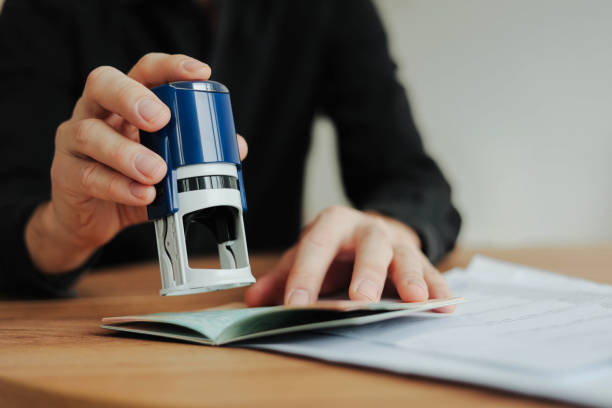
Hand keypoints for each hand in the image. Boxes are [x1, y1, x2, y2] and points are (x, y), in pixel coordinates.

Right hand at [25, 53, 247, 273]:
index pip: (144, 71)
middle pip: (103, 84)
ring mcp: (75, 142)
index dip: (170, 67)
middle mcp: (96, 113)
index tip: (200, 73)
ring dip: (127, 152)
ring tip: (157, 172)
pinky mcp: (66, 174)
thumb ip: (198, 154)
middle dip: (133, 97)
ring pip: (89, 132)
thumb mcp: (169, 166)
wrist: (93, 220)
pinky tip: (143, 195)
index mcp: (125, 104)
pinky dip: (120, 187)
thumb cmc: (132, 181)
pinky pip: (88, 175)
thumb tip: (237, 147)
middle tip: (161, 119)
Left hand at [245, 206, 455, 312]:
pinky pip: (432, 271)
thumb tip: (253, 299)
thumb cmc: (338, 248)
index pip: (317, 246)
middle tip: (362, 300)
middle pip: (369, 246)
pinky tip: (445, 304)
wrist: (374, 229)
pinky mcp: (419, 256)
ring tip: (416, 300)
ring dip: (411, 278)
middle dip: (367, 273)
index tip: (295, 303)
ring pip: (406, 256)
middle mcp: (368, 229)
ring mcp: (396, 242)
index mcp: (333, 224)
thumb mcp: (307, 255)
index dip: (305, 275)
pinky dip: (439, 288)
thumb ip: (283, 275)